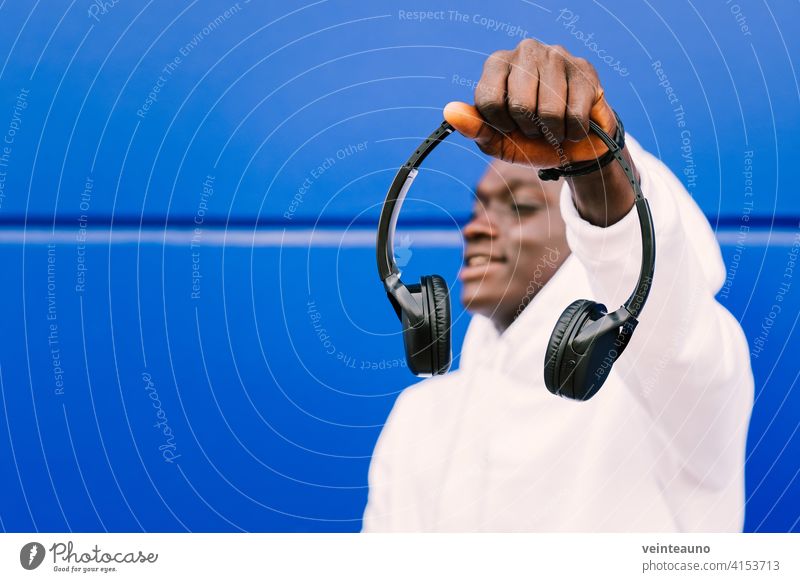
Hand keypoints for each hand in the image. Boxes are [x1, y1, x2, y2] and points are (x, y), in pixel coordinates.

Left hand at [444, 39, 616, 168]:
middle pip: (520, 105)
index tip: (509, 126)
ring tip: (555, 126)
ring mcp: (557, 56)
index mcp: (497, 65)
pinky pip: (575, 113)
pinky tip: (573, 125)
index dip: (500, 125)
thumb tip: (450, 112)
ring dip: (553, 132)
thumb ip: (474, 128)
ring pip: (549, 110)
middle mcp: (525, 51)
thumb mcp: (497, 141)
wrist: (573, 147)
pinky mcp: (584, 69)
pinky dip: (573, 131)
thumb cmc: (530, 141)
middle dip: (528, 129)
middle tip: (535, 127)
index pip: (488, 100)